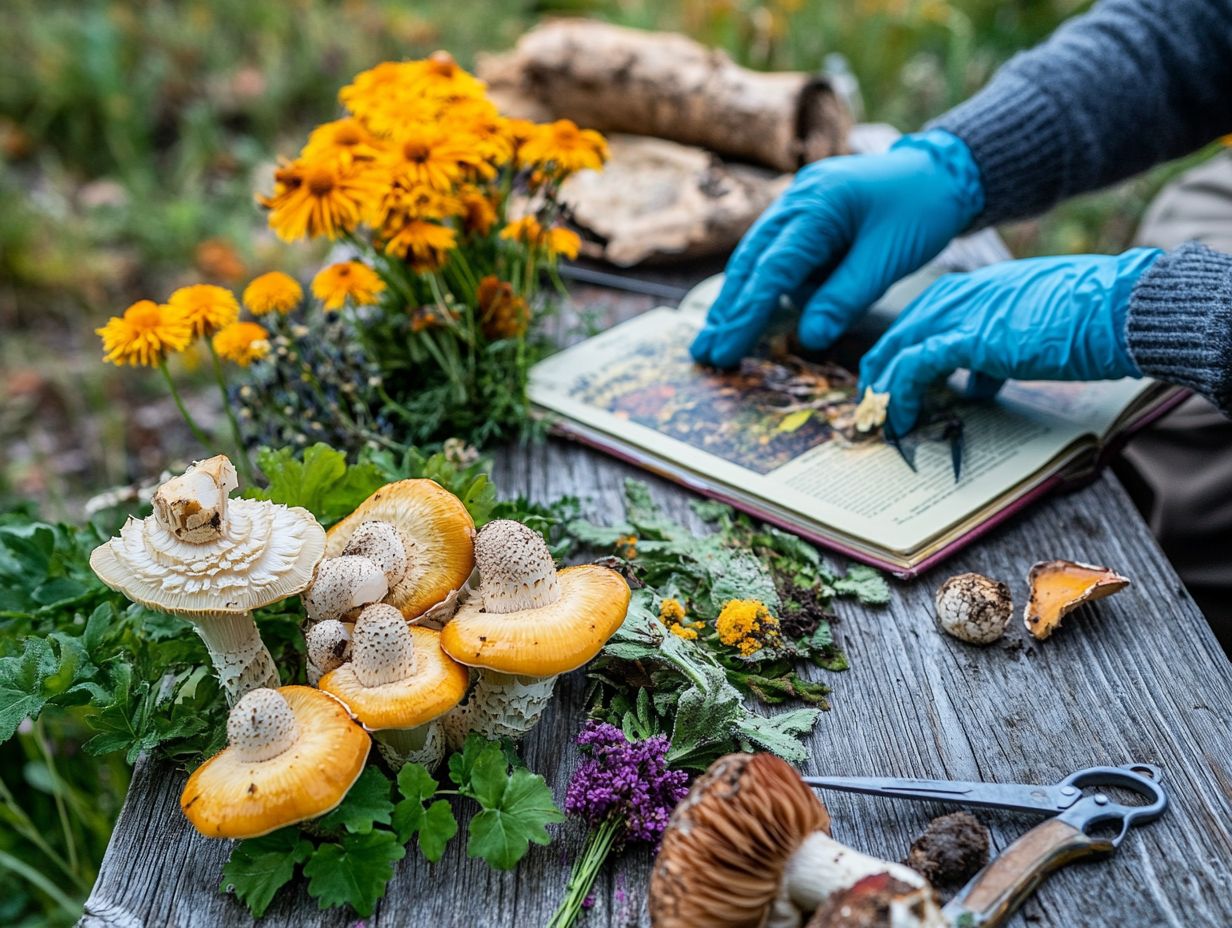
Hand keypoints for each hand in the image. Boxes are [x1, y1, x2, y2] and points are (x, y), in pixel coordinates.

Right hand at [690, 130, 983, 367]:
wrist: (941, 170)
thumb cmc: (922, 208)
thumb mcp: (889, 258)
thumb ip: (846, 297)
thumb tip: (809, 338)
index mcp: (818, 205)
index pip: (773, 269)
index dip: (746, 314)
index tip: (726, 349)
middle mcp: (796, 201)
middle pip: (750, 263)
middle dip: (725, 311)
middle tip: (703, 352)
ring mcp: (795, 206)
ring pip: (755, 259)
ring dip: (735, 301)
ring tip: (714, 340)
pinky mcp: (802, 219)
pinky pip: (773, 256)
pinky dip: (758, 287)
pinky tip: (744, 314)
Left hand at [859, 249, 1162, 435]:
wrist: (1121, 308)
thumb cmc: (1091, 320)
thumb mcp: (1033, 331)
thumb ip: (997, 353)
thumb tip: (978, 384)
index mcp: (979, 287)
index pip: (923, 316)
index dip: (902, 351)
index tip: (892, 382)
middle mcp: (964, 293)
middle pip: (901, 330)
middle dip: (881, 368)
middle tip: (871, 401)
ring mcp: (964, 312)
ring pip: (899, 347)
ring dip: (885, 386)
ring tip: (878, 416)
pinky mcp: (970, 337)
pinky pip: (916, 366)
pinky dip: (902, 394)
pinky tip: (901, 419)